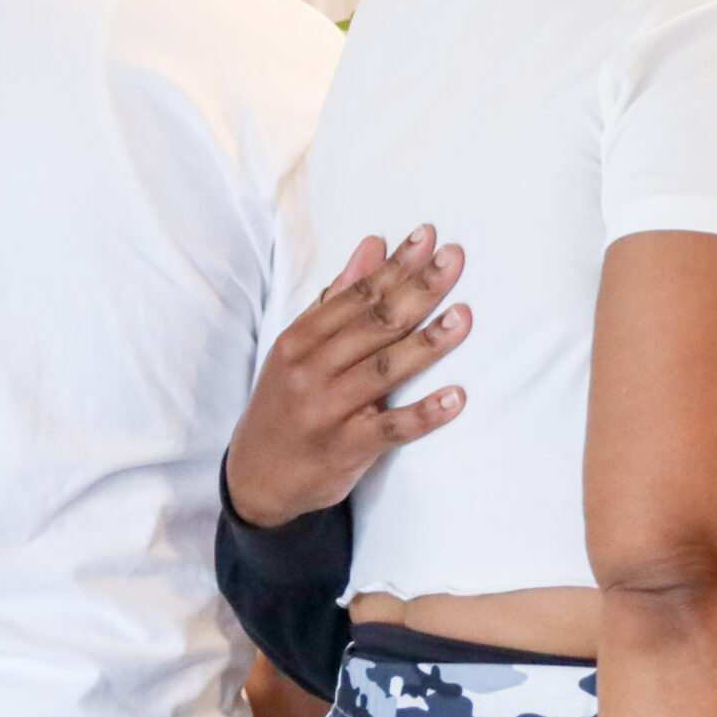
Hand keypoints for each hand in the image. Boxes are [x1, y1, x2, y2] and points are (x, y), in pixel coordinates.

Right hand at [226, 225, 470, 528]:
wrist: (253, 479)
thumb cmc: (287, 401)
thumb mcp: (299, 347)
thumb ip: (340, 296)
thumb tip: (374, 243)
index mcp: (300, 340)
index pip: (357, 296)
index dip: (395, 266)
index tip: (430, 237)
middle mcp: (311, 371)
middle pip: (374, 324)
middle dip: (417, 289)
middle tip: (455, 260)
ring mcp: (327, 411)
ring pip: (384, 370)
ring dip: (426, 344)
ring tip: (463, 318)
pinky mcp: (345, 449)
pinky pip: (390, 430)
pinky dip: (423, 414)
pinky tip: (456, 397)